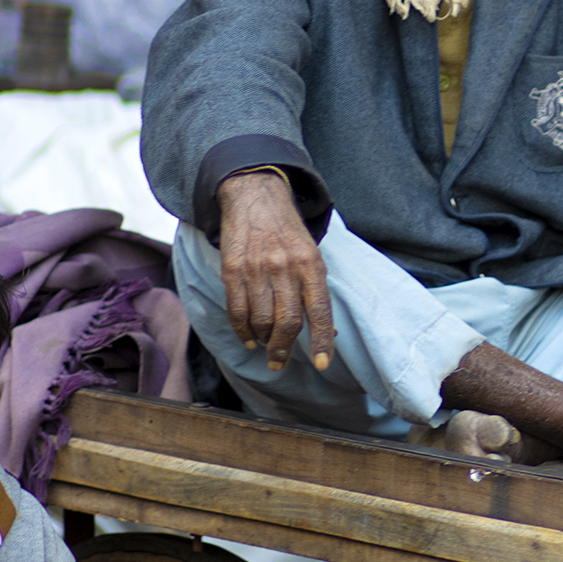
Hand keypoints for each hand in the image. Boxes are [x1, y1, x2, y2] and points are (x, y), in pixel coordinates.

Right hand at [217, 171, 333, 371]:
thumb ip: (316, 290)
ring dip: (263, 341)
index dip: (322, 340)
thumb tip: (330, 332)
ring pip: (260, 320)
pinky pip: (237, 310)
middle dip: (284, 349)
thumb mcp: (312, 254)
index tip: (323, 364)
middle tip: (280, 362)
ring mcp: (257, 268)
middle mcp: (285, 267)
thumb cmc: (288, 233)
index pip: (319, 310)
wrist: (255, 197)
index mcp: (311, 264)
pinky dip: (242, 331)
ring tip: (265, 345)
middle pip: (287, 321)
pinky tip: (248, 339)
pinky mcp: (232, 269)